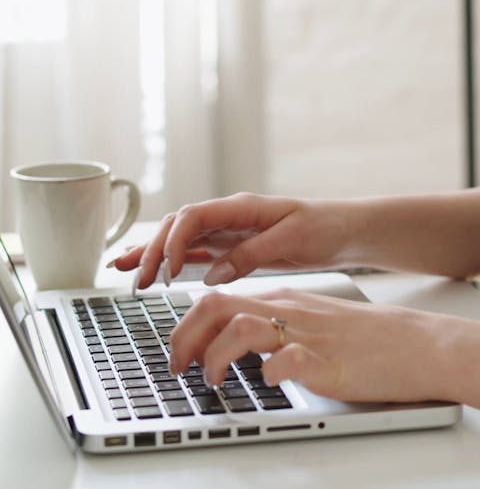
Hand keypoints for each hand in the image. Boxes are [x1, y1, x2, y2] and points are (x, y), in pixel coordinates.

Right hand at [112, 192, 364, 289]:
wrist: (345, 231)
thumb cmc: (324, 228)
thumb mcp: (292, 240)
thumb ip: (251, 255)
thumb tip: (212, 274)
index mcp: (241, 207)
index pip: (193, 217)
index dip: (174, 241)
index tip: (169, 271)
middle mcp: (230, 215)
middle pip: (178, 226)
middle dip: (154, 251)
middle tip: (138, 282)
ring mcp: (229, 230)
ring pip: (181, 238)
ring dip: (154, 254)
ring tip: (125, 271)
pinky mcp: (234, 247)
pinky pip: (196, 252)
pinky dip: (172, 261)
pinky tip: (154, 271)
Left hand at [168, 286, 447, 403]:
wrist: (412, 343)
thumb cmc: (362, 338)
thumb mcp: (309, 320)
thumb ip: (274, 325)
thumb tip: (233, 344)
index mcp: (280, 300)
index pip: (218, 299)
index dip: (187, 325)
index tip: (178, 352)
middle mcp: (286, 310)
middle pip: (217, 306)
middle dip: (185, 336)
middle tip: (178, 366)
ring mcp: (305, 334)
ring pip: (241, 327)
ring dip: (215, 355)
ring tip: (212, 381)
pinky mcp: (326, 360)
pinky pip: (287, 361)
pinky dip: (268, 373)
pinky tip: (266, 383)